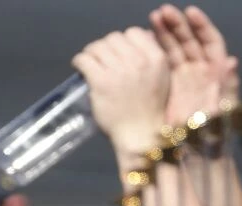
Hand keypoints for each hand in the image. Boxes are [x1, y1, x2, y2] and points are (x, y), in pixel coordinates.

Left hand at [73, 27, 169, 159]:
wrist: (141, 135)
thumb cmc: (151, 109)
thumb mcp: (162, 78)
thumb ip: (152, 57)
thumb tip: (137, 38)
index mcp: (156, 58)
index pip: (134, 32)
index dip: (123, 40)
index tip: (117, 51)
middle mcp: (138, 61)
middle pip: (114, 38)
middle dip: (106, 46)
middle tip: (101, 58)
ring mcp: (119, 72)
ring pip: (98, 46)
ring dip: (91, 52)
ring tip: (90, 62)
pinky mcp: (101, 82)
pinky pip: (85, 59)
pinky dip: (79, 60)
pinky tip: (79, 66)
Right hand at [150, 4, 238, 126]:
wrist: (194, 153)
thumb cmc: (213, 135)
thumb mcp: (222, 112)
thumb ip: (228, 86)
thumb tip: (232, 61)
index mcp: (217, 73)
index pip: (211, 42)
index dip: (202, 26)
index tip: (190, 13)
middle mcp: (201, 71)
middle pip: (190, 41)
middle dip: (178, 24)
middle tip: (163, 12)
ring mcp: (184, 77)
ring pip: (174, 48)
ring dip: (164, 32)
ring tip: (152, 18)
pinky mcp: (168, 85)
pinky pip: (162, 62)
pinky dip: (155, 48)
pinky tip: (144, 39)